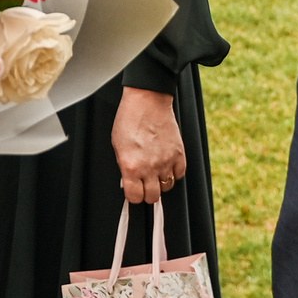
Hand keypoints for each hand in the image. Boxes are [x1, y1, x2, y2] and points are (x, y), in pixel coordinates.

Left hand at [112, 86, 185, 203]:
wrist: (147, 100)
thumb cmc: (129, 119)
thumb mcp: (118, 146)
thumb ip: (125, 166)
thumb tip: (129, 181)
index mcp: (130, 167)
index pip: (135, 197)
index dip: (134, 195)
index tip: (134, 190)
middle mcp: (149, 167)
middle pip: (152, 197)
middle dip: (147, 192)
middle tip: (145, 183)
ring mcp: (166, 161)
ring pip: (167, 187)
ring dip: (161, 182)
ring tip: (156, 171)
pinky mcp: (179, 154)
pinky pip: (179, 174)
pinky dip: (174, 172)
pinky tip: (167, 164)